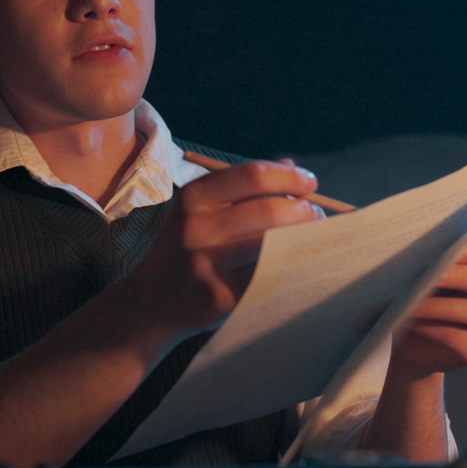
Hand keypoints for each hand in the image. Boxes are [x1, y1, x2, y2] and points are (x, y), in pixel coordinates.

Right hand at [100, 160, 322, 340]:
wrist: (152, 300)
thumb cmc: (185, 247)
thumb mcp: (198, 210)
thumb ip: (240, 187)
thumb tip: (291, 167)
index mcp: (192, 199)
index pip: (252, 176)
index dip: (289, 177)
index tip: (309, 182)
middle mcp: (196, 229)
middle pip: (269, 210)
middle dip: (303, 210)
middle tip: (314, 214)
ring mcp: (207, 265)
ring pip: (272, 245)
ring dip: (302, 238)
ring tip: (310, 236)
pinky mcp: (221, 297)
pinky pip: (269, 276)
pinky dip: (290, 266)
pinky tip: (296, 262)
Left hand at [390, 237, 466, 380]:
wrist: (411, 340)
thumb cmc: (422, 296)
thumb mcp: (429, 275)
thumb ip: (434, 261)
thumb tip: (420, 251)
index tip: (447, 246)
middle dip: (456, 275)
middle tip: (427, 273)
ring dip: (439, 305)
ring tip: (412, 301)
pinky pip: (458, 337)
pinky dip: (431, 328)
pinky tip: (411, 322)